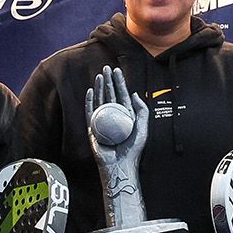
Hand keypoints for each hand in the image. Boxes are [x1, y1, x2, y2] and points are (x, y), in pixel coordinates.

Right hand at [86, 66, 150, 229]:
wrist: (120, 164)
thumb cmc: (132, 149)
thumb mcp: (143, 128)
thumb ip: (142, 110)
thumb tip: (134, 93)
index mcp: (125, 114)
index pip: (121, 94)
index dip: (119, 82)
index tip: (117, 71)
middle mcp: (113, 116)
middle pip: (110, 95)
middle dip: (108, 81)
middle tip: (106, 68)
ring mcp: (102, 121)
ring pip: (99, 100)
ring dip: (99, 88)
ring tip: (99, 76)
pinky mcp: (93, 128)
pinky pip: (89, 112)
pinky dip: (89, 102)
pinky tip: (90, 91)